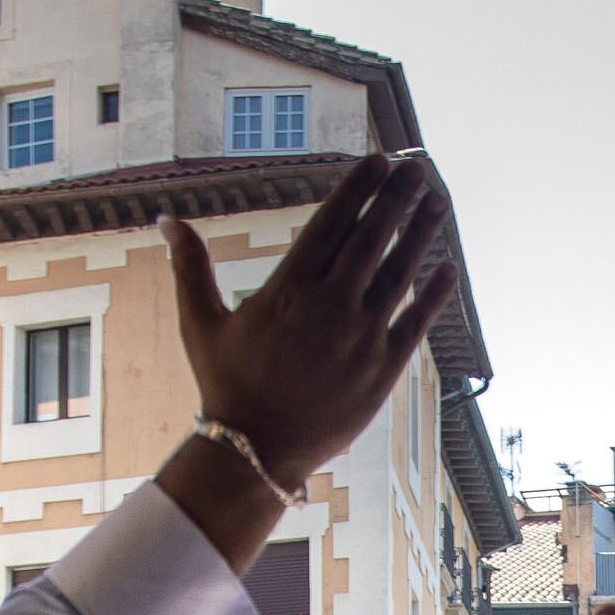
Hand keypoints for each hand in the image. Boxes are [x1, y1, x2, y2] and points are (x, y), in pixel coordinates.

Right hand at [162, 152, 456, 487]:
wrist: (255, 452)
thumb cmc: (226, 385)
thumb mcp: (200, 323)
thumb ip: (190, 266)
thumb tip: (166, 219)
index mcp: (288, 289)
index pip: (332, 223)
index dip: (358, 189)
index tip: (378, 162)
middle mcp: (330, 307)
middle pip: (372, 238)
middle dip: (397, 200)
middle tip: (416, 170)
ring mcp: (361, 338)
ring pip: (400, 273)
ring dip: (421, 234)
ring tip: (437, 203)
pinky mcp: (383, 370)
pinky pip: (416, 323)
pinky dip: (434, 294)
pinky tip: (448, 267)